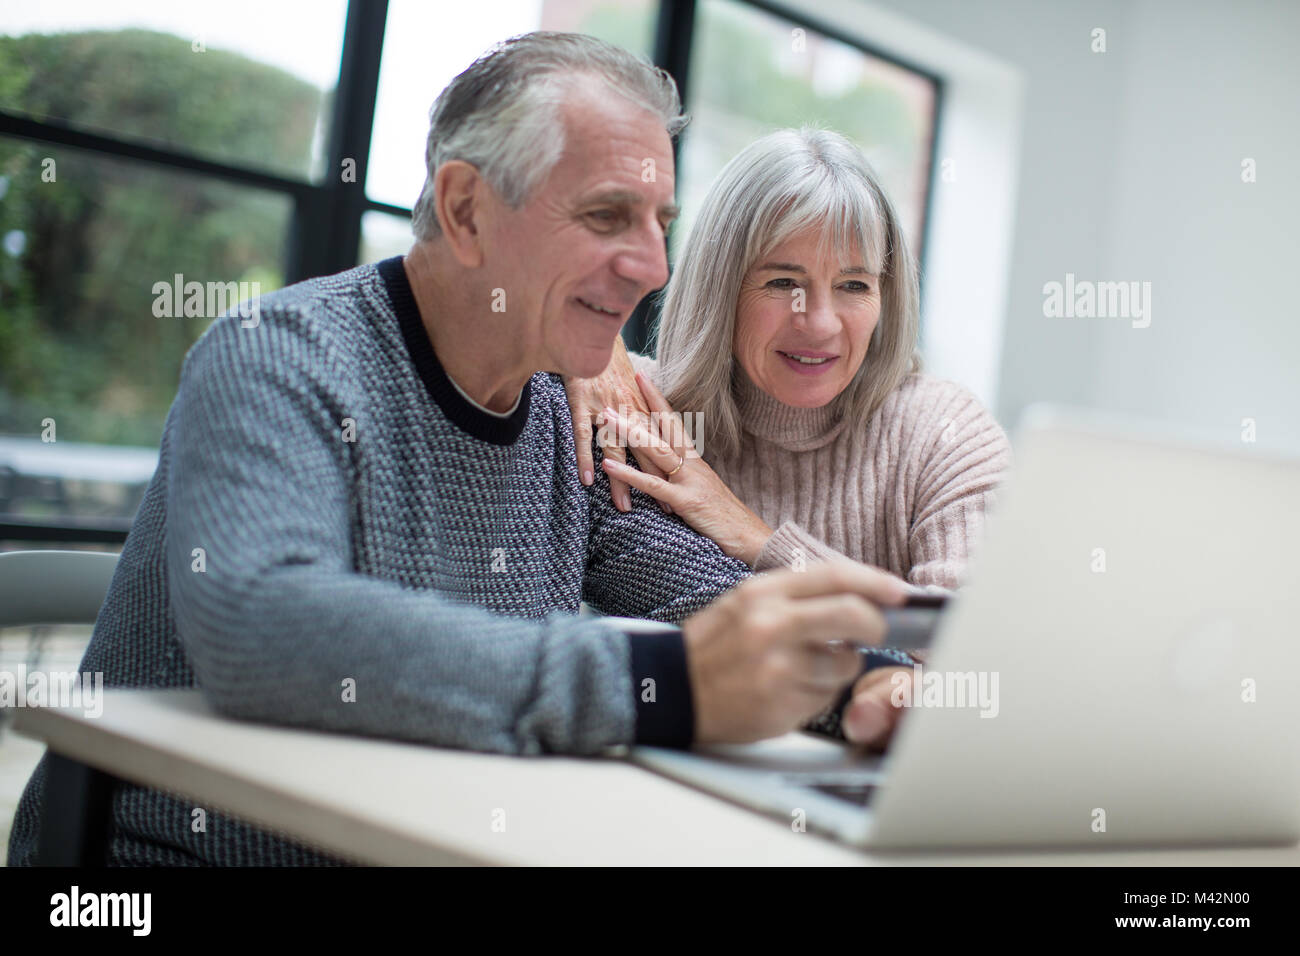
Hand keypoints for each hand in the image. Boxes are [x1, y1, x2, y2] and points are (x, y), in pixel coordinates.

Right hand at [564, 337, 664, 512]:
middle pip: (645, 454)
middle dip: (656, 485)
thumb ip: (637, 415)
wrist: (592, 334)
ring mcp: (606, 409)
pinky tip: (586, 480)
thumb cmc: (610, 364)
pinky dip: (586, 458)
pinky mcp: (583, 404)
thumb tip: (642, 439)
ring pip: (617, 450)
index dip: (671, 473)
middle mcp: (630, 411)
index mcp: (643, 409)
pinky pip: (584, 436)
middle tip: (666, 512)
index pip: (661, 448)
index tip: (679, 498)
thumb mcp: (629, 390)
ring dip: (621, 481)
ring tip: (623, 507)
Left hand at [599, 372, 774, 565]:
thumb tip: (667, 474)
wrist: (751, 538)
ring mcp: (690, 481)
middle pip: (663, 428)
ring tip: (605, 419)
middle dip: (639, 407)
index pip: (673, 423)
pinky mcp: (686, 501)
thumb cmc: (726, 520)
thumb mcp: (702, 495)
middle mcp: (692, 464)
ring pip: (655, 449)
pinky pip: (653, 485)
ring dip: (629, 432)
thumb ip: (684, 481)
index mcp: (695, 461)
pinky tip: (609, 464)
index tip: (642, 379)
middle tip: (617, 387)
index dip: (658, 400)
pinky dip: (629, 474)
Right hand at [682, 562, 907, 743]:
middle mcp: (770, 626)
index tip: (897, 591)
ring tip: (802, 668)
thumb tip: (857, 595)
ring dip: (838, 666)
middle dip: (875, 624)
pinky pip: (826, 696)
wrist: (668, 689)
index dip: (874, 581)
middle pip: (851, 615)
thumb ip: (796, 595)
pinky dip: (819, 693)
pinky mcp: (783, 704)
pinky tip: (788, 689)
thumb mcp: (745, 602)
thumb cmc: (713, 646)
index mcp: (762, 594)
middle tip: (877, 629)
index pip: (833, 576)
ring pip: (844, 664)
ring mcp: (777, 668)